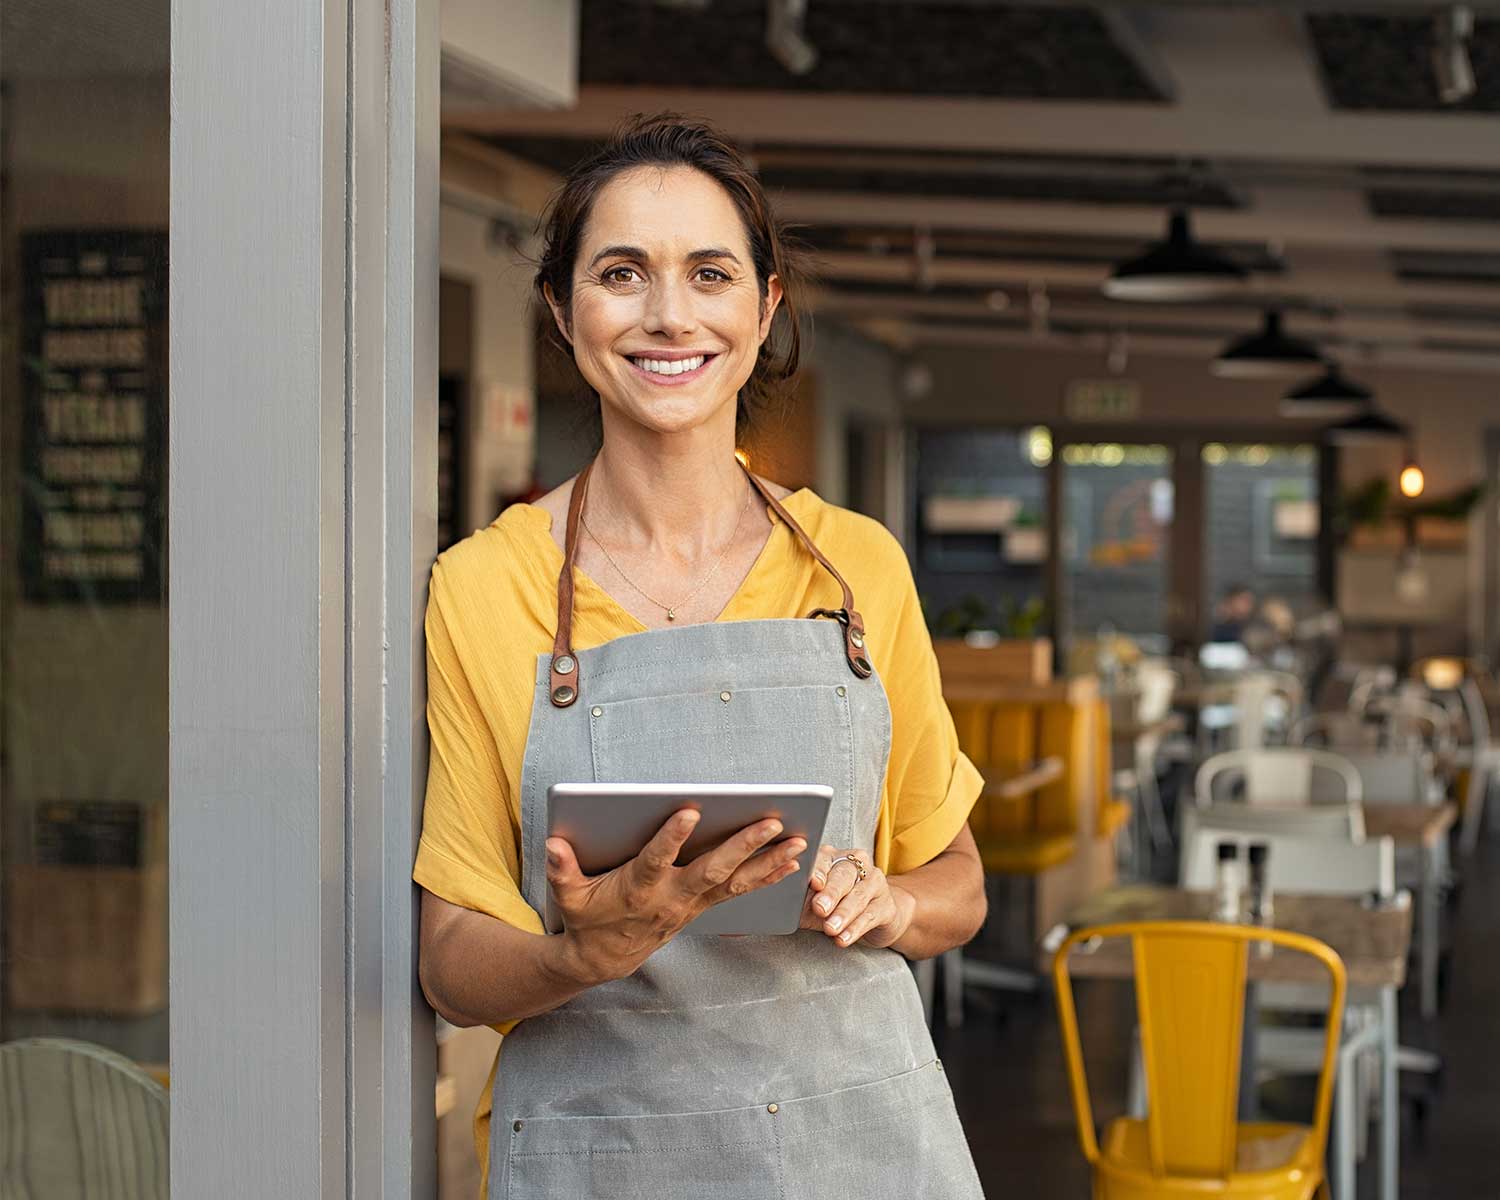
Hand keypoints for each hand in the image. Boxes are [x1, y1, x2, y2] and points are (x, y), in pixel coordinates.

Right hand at [546, 809, 805, 984]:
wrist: (604, 959)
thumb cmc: (586, 917)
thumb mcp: (568, 895)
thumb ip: (562, 869)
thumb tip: (554, 844)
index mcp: (638, 888)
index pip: (656, 860)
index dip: (672, 838)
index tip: (690, 811)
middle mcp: (672, 897)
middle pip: (712, 869)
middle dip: (743, 845)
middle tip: (771, 821)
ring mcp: (691, 904)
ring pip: (735, 881)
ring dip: (768, 861)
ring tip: (798, 840)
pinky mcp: (702, 906)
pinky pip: (740, 891)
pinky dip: (767, 876)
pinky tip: (792, 861)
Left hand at [802, 845, 914, 949]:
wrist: (872, 917)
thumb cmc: (833, 906)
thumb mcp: (812, 901)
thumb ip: (798, 898)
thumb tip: (777, 902)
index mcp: (833, 857)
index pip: (824, 858)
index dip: (819, 870)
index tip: (813, 883)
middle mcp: (857, 864)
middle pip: (844, 875)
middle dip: (831, 893)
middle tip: (819, 908)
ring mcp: (875, 883)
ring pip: (858, 896)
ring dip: (843, 914)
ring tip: (830, 929)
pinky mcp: (887, 905)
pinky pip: (870, 916)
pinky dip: (855, 928)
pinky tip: (843, 938)